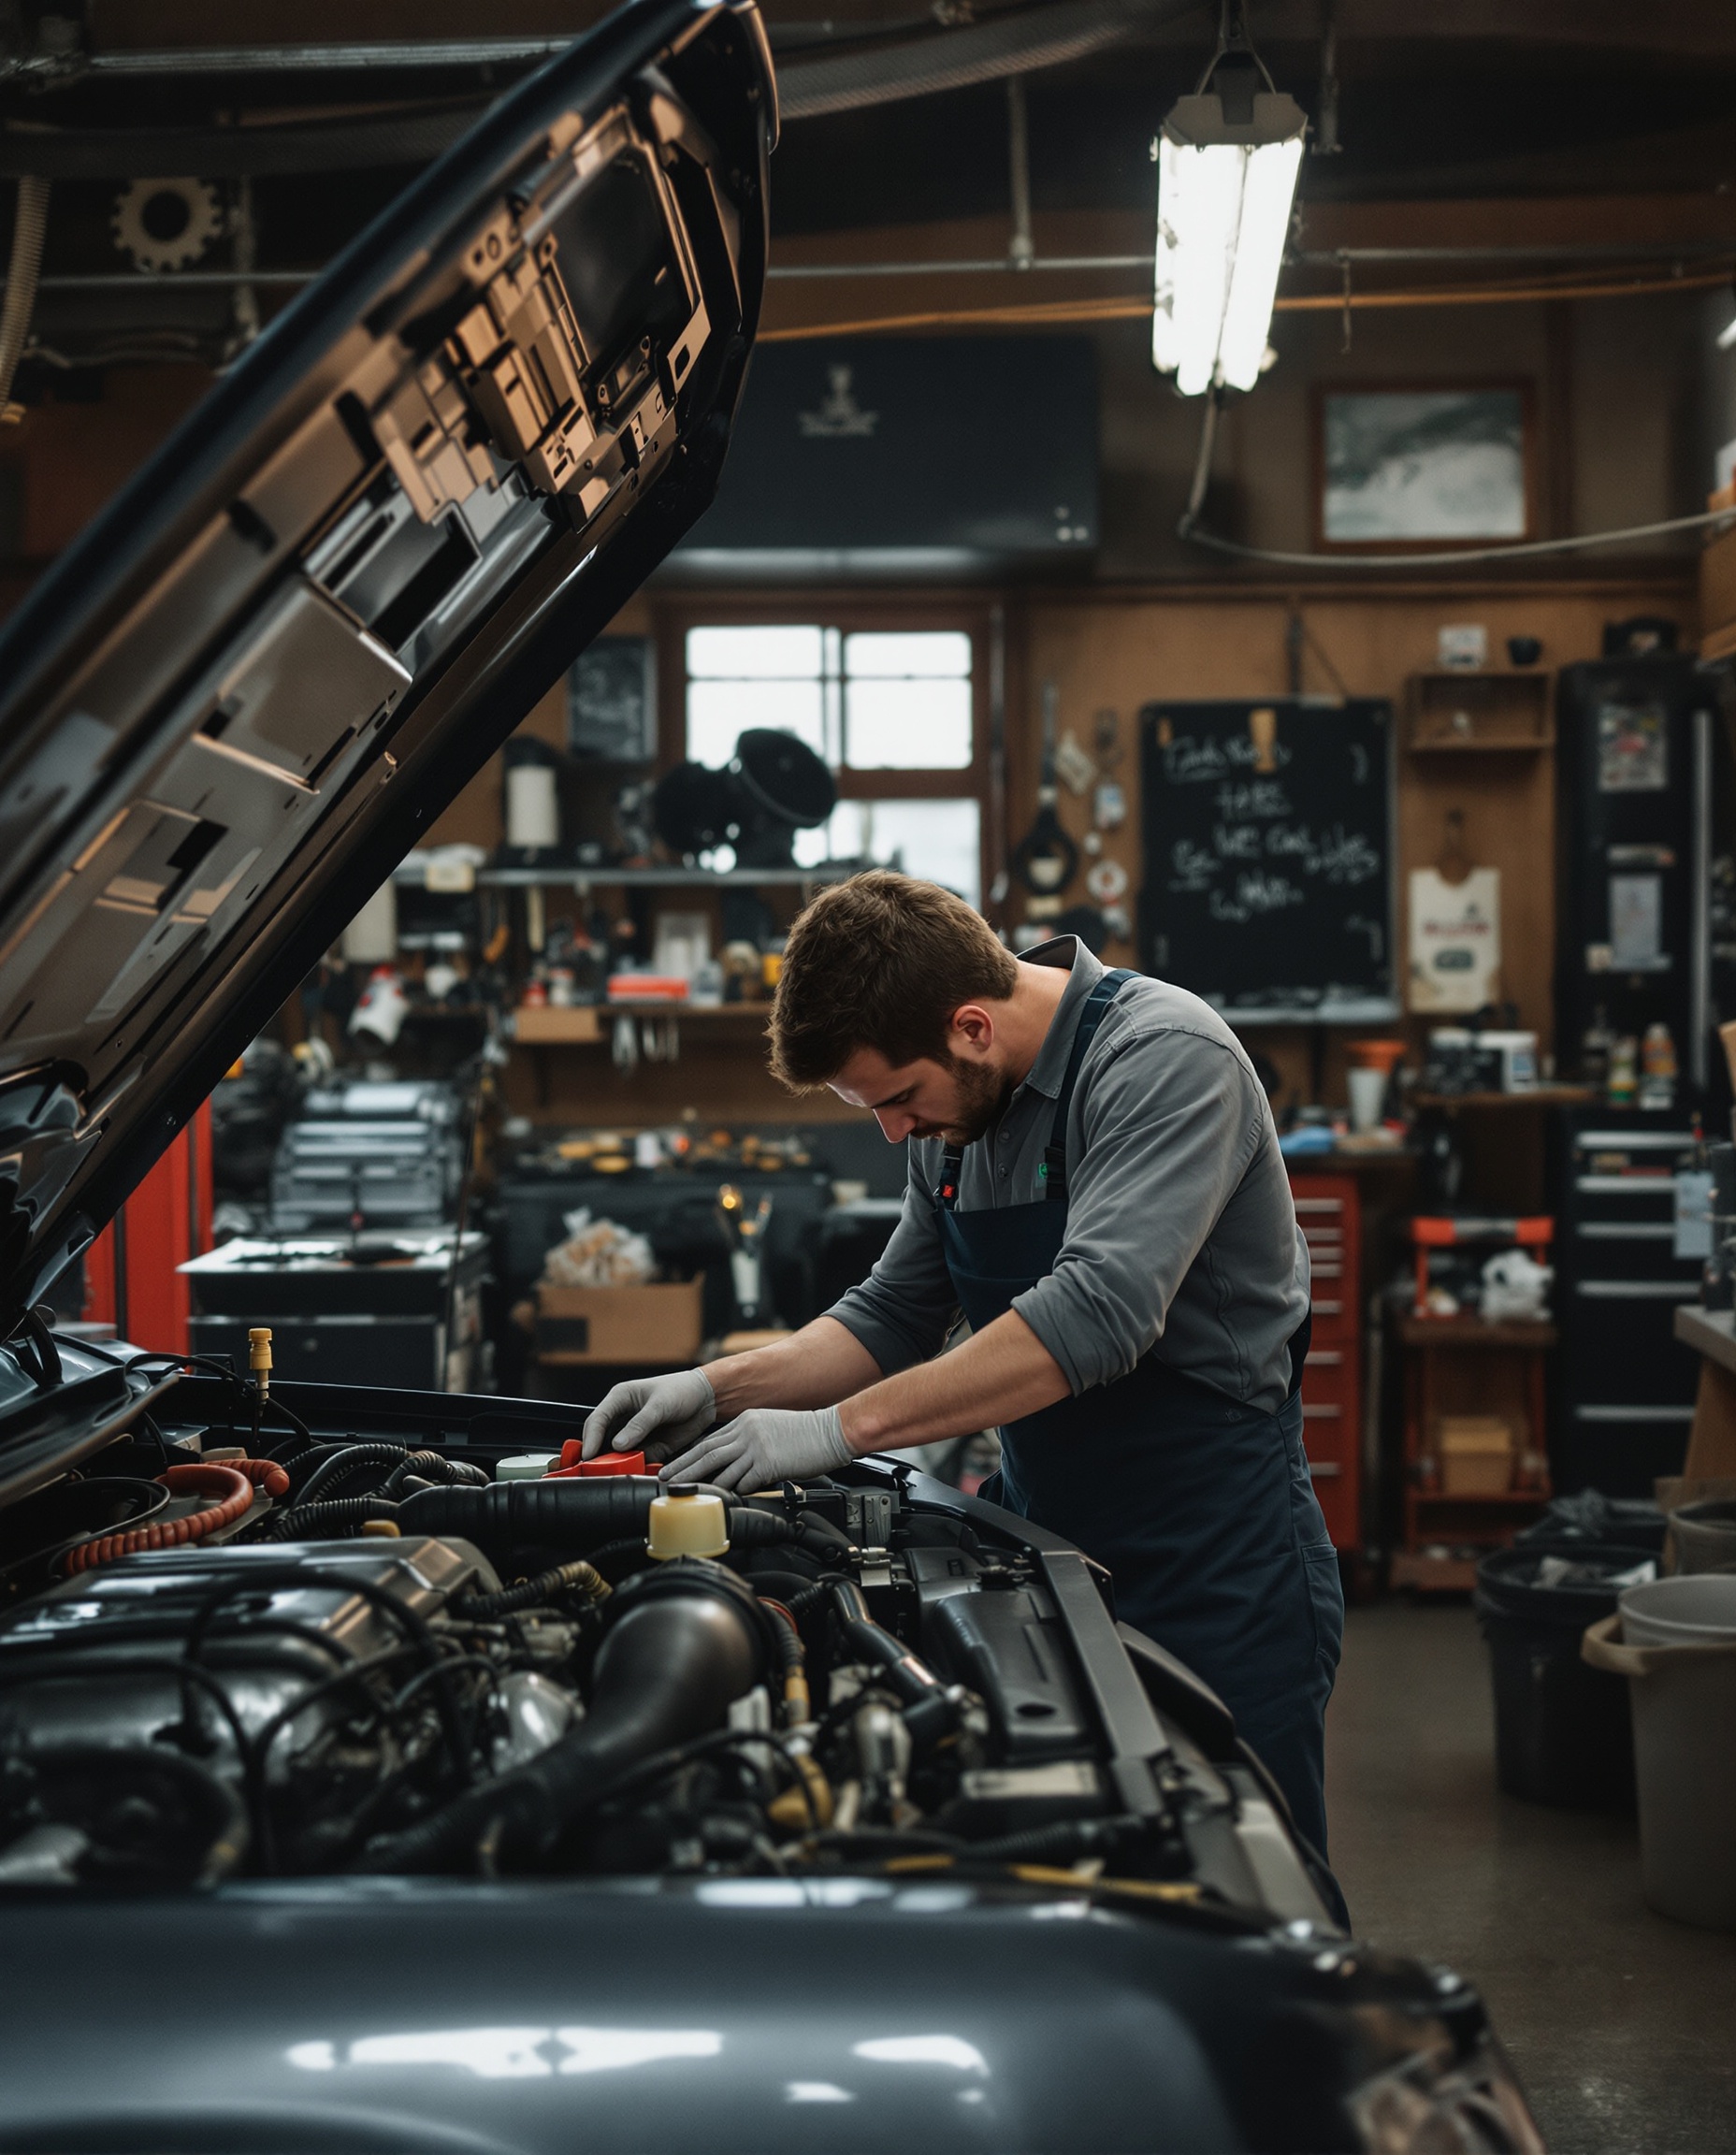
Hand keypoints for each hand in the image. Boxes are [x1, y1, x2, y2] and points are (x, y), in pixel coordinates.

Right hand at [581, 1368, 715, 1459]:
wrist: (706, 1399)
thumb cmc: (682, 1390)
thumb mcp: (660, 1404)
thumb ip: (639, 1424)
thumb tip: (618, 1445)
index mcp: (620, 1399)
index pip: (597, 1419)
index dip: (591, 1438)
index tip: (588, 1455)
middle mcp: (624, 1417)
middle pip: (603, 1439)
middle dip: (598, 1455)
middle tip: (594, 1470)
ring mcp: (636, 1434)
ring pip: (619, 1454)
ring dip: (618, 1464)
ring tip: (617, 1473)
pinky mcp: (650, 1447)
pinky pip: (639, 1461)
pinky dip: (638, 1467)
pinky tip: (639, 1471)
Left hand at [660, 1406, 852, 1492]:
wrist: (831, 1431)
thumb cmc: (806, 1432)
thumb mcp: (770, 1426)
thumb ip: (749, 1438)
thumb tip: (734, 1458)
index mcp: (745, 1421)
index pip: (709, 1440)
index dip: (688, 1454)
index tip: (674, 1464)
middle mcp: (747, 1431)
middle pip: (706, 1452)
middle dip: (682, 1467)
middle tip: (665, 1478)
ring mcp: (757, 1447)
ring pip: (719, 1468)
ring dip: (700, 1483)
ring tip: (685, 1493)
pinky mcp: (769, 1463)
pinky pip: (744, 1482)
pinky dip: (734, 1491)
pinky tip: (724, 1500)